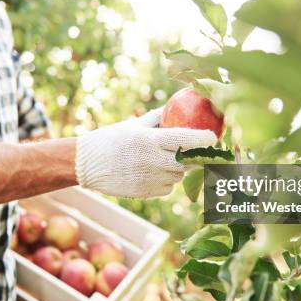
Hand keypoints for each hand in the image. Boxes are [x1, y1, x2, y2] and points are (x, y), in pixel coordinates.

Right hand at [75, 108, 216, 197]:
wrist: (86, 164)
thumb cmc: (111, 139)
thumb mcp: (134, 125)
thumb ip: (157, 118)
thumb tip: (177, 107)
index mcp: (149, 140)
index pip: (186, 139)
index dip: (204, 139)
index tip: (214, 137)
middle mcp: (152, 160)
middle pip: (188, 161)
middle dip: (195, 156)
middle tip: (199, 150)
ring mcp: (149, 179)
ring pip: (178, 176)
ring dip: (178, 168)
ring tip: (164, 159)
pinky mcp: (145, 193)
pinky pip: (167, 188)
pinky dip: (166, 181)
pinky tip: (152, 172)